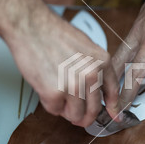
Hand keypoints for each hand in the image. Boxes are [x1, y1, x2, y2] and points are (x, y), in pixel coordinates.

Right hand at [5, 11, 120, 126]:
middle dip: (85, 116)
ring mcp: (74, 85)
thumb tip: (99, 91)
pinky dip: (50, 104)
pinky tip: (46, 88)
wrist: (30, 26)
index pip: (113, 93)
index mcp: (102, 62)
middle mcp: (92, 75)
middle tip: (78, 117)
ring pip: (75, 115)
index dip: (112, 108)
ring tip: (57, 94)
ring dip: (66, 110)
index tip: (113, 117)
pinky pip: (55, 110)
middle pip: (94, 109)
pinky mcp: (54, 93)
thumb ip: (95, 69)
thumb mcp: (87, 47)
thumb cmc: (54, 34)